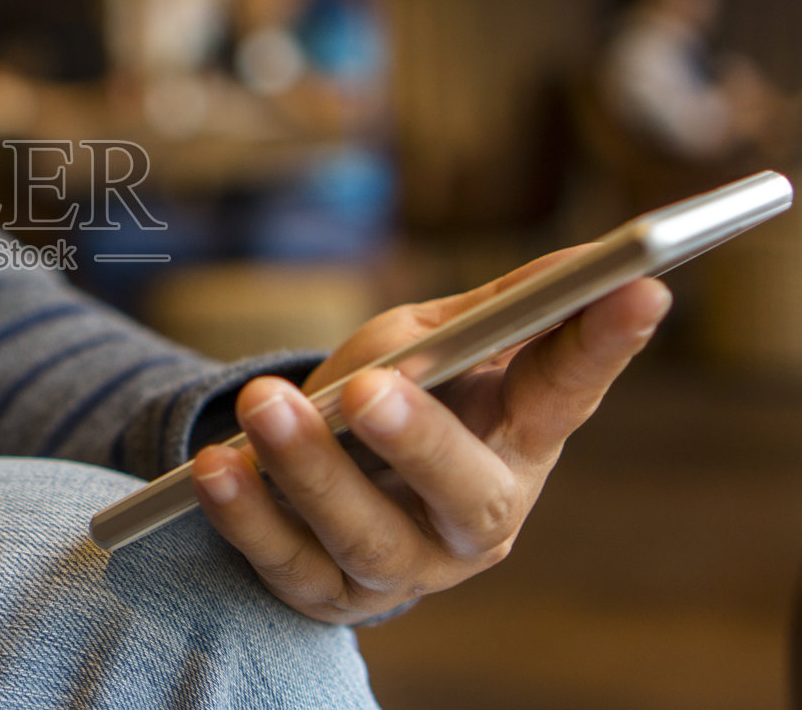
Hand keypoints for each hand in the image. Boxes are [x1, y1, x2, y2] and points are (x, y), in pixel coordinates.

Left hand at [191, 250, 671, 623]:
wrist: (324, 484)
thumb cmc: (395, 395)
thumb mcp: (436, 342)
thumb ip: (494, 309)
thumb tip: (582, 260)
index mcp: (518, 444)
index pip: (567, 393)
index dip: (603, 347)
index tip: (639, 287)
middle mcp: (474, 520)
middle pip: (466, 495)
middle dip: (421, 440)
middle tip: (372, 389)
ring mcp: (403, 568)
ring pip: (366, 535)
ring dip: (312, 471)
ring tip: (264, 406)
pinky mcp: (326, 595)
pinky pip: (284, 560)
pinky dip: (246, 514)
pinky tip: (216, 467)